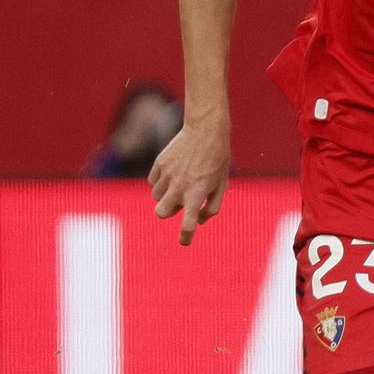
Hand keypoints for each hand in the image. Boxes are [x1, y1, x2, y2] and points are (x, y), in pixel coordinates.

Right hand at [149, 120, 230, 245]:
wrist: (206, 130)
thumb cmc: (217, 160)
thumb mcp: (222, 184)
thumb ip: (212, 207)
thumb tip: (199, 222)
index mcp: (197, 193)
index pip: (189, 223)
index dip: (186, 236)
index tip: (184, 242)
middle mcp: (180, 186)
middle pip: (161, 213)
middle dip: (168, 213)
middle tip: (179, 204)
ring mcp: (167, 174)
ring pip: (156, 197)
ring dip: (165, 196)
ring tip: (180, 183)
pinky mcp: (159, 164)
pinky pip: (152, 182)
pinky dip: (160, 183)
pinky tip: (172, 173)